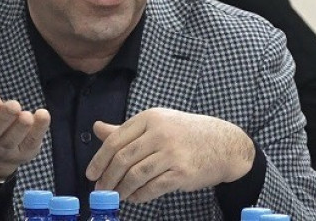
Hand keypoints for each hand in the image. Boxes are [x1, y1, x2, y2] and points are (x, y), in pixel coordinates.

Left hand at [85, 108, 253, 202]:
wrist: (224, 143)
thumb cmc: (185, 133)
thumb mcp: (156, 123)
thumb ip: (126, 129)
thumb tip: (97, 128)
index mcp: (150, 118)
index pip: (115, 140)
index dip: (99, 159)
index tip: (91, 174)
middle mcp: (160, 133)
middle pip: (123, 158)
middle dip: (108, 178)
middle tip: (100, 190)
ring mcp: (172, 153)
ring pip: (136, 175)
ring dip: (122, 189)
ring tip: (116, 196)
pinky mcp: (182, 172)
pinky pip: (153, 187)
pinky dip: (140, 195)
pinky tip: (134, 198)